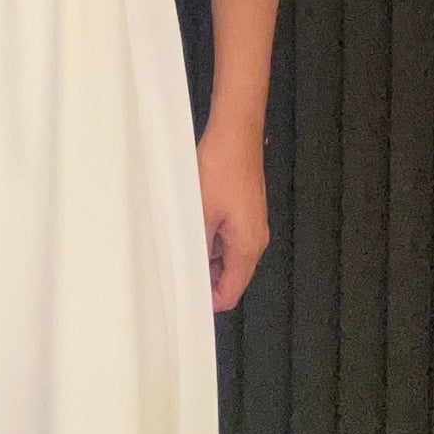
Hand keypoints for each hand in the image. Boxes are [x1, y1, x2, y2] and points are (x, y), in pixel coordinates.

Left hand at [197, 115, 269, 311]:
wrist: (236, 133)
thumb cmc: (222, 167)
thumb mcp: (201, 212)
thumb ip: (197, 247)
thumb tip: (190, 271)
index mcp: (248, 246)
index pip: (231, 292)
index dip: (208, 300)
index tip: (186, 298)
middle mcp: (256, 239)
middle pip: (232, 276)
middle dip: (205, 278)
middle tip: (177, 271)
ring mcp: (252, 223)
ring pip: (229, 256)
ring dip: (206, 255)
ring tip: (181, 245)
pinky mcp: (246, 209)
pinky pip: (229, 236)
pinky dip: (211, 238)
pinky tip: (192, 226)